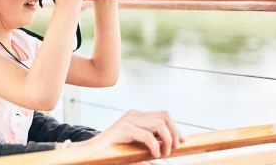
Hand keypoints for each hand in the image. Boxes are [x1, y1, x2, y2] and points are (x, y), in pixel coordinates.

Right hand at [71, 110, 185, 158]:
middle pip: (165, 116)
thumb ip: (148, 151)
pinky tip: (154, 155)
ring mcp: (129, 120)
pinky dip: (155, 147)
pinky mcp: (124, 129)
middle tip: (174, 149)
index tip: (183, 142)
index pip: (163, 115)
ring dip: (167, 140)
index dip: (176, 128)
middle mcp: (134, 115)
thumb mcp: (135, 150)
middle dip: (175, 132)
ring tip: (164, 153)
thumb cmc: (112, 153)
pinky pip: (148, 135)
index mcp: (137, 117)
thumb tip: (163, 160)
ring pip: (160, 124)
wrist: (92, 153)